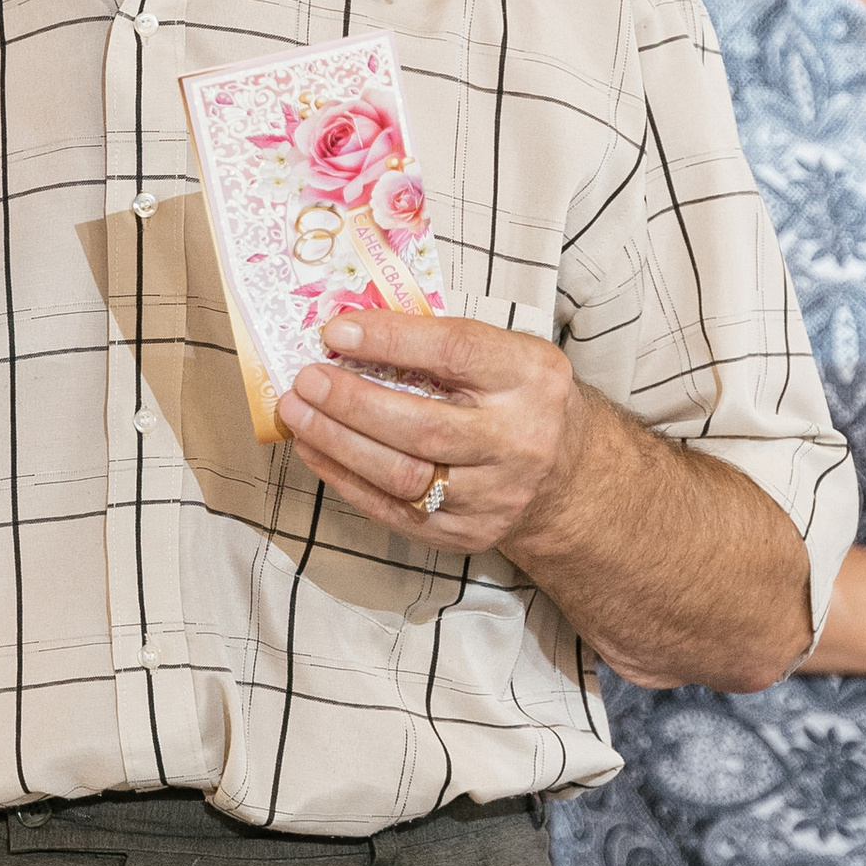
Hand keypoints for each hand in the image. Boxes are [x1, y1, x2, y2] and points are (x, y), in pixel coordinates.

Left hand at [276, 308, 583, 554]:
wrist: (567, 475)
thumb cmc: (519, 399)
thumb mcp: (505, 354)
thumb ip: (440, 341)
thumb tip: (349, 331)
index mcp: (531, 378)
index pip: (455, 352)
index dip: (390, 340)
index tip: (336, 331)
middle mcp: (520, 440)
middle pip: (423, 425)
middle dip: (351, 402)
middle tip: (306, 380)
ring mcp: (495, 496)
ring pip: (402, 476)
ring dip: (338, 443)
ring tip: (298, 414)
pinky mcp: (468, 534)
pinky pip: (394, 511)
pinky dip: (346, 479)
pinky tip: (317, 452)